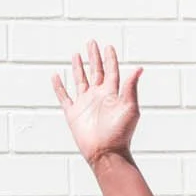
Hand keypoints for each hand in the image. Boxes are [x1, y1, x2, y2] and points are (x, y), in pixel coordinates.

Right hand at [52, 39, 141, 168]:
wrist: (106, 153)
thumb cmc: (121, 133)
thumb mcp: (130, 108)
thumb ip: (131, 87)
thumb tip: (139, 68)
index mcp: (112, 94)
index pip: (111, 71)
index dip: (110, 59)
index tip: (108, 46)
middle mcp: (99, 97)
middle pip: (95, 71)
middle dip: (93, 57)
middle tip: (92, 42)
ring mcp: (85, 104)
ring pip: (80, 80)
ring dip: (78, 67)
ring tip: (76, 54)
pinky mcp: (73, 114)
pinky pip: (64, 97)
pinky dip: (59, 86)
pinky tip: (56, 76)